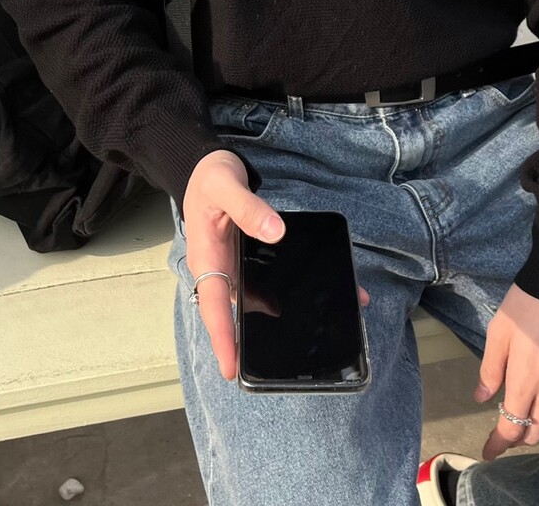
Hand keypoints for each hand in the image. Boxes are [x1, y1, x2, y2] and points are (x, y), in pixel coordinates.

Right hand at [182, 149, 368, 380]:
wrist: (210, 169)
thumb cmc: (210, 178)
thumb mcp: (225, 186)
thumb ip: (248, 208)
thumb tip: (277, 231)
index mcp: (207, 259)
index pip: (214, 306)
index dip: (222, 339)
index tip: (231, 369)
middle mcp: (222, 271)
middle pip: (239, 315)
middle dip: (263, 339)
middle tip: (293, 359)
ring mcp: (237, 269)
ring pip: (260, 301)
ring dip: (288, 313)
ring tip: (331, 319)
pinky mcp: (251, 263)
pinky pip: (270, 282)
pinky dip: (293, 289)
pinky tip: (322, 293)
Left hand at [473, 282, 538, 456]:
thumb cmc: (525, 306)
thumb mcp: (498, 334)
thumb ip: (490, 370)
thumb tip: (481, 397)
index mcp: (523, 382)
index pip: (510, 429)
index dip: (497, 446)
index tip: (488, 452)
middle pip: (534, 434)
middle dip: (517, 437)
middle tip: (506, 427)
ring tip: (529, 414)